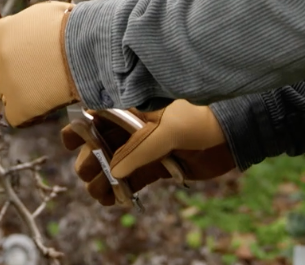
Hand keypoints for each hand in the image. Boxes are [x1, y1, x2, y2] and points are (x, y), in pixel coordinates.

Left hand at [0, 1, 79, 126]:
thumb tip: (28, 32)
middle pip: (2, 68)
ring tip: (53, 84)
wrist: (86, 48)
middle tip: (46, 69)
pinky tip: (49, 102)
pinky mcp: (16, 108)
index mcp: (1, 32)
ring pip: (9, 92)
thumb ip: (27, 25)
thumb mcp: (43, 13)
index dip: (15, 49)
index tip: (32, 51)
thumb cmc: (73, 26)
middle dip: (19, 69)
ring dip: (25, 91)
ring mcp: (6, 84)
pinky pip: (17, 115)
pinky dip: (31, 113)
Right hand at [60, 101, 234, 205]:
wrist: (234, 133)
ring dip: (100, 178)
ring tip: (101, 192)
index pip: (96, 113)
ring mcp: (144, 146)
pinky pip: (130, 179)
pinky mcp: (155, 165)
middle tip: (91, 171)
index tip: (70, 142)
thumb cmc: (201, 119)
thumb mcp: (169, 129)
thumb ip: (141, 148)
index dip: (79, 127)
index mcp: (132, 104)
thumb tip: (114, 171)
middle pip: (98, 143)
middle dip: (89, 158)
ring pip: (111, 164)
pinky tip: (113, 199)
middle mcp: (133, 124)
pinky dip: (119, 190)